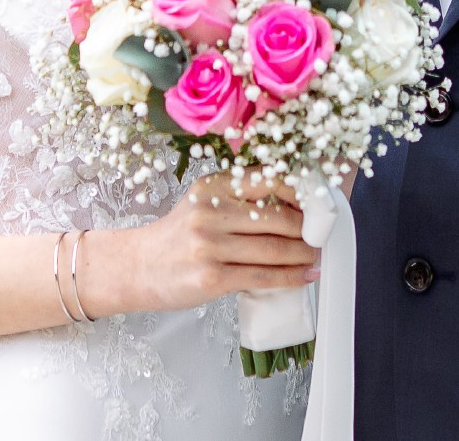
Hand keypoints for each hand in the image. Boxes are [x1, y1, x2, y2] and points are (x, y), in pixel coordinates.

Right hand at [81, 172, 319, 316]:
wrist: (136, 267)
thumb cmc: (177, 236)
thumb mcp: (203, 203)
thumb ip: (241, 199)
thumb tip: (294, 205)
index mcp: (213, 186)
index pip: (270, 181)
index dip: (302, 193)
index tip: (319, 203)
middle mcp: (211, 211)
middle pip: (278, 218)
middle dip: (308, 229)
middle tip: (321, 235)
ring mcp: (210, 246)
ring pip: (275, 249)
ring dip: (304, 254)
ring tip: (316, 256)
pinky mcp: (211, 278)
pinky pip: (263, 277)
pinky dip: (290, 278)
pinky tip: (304, 276)